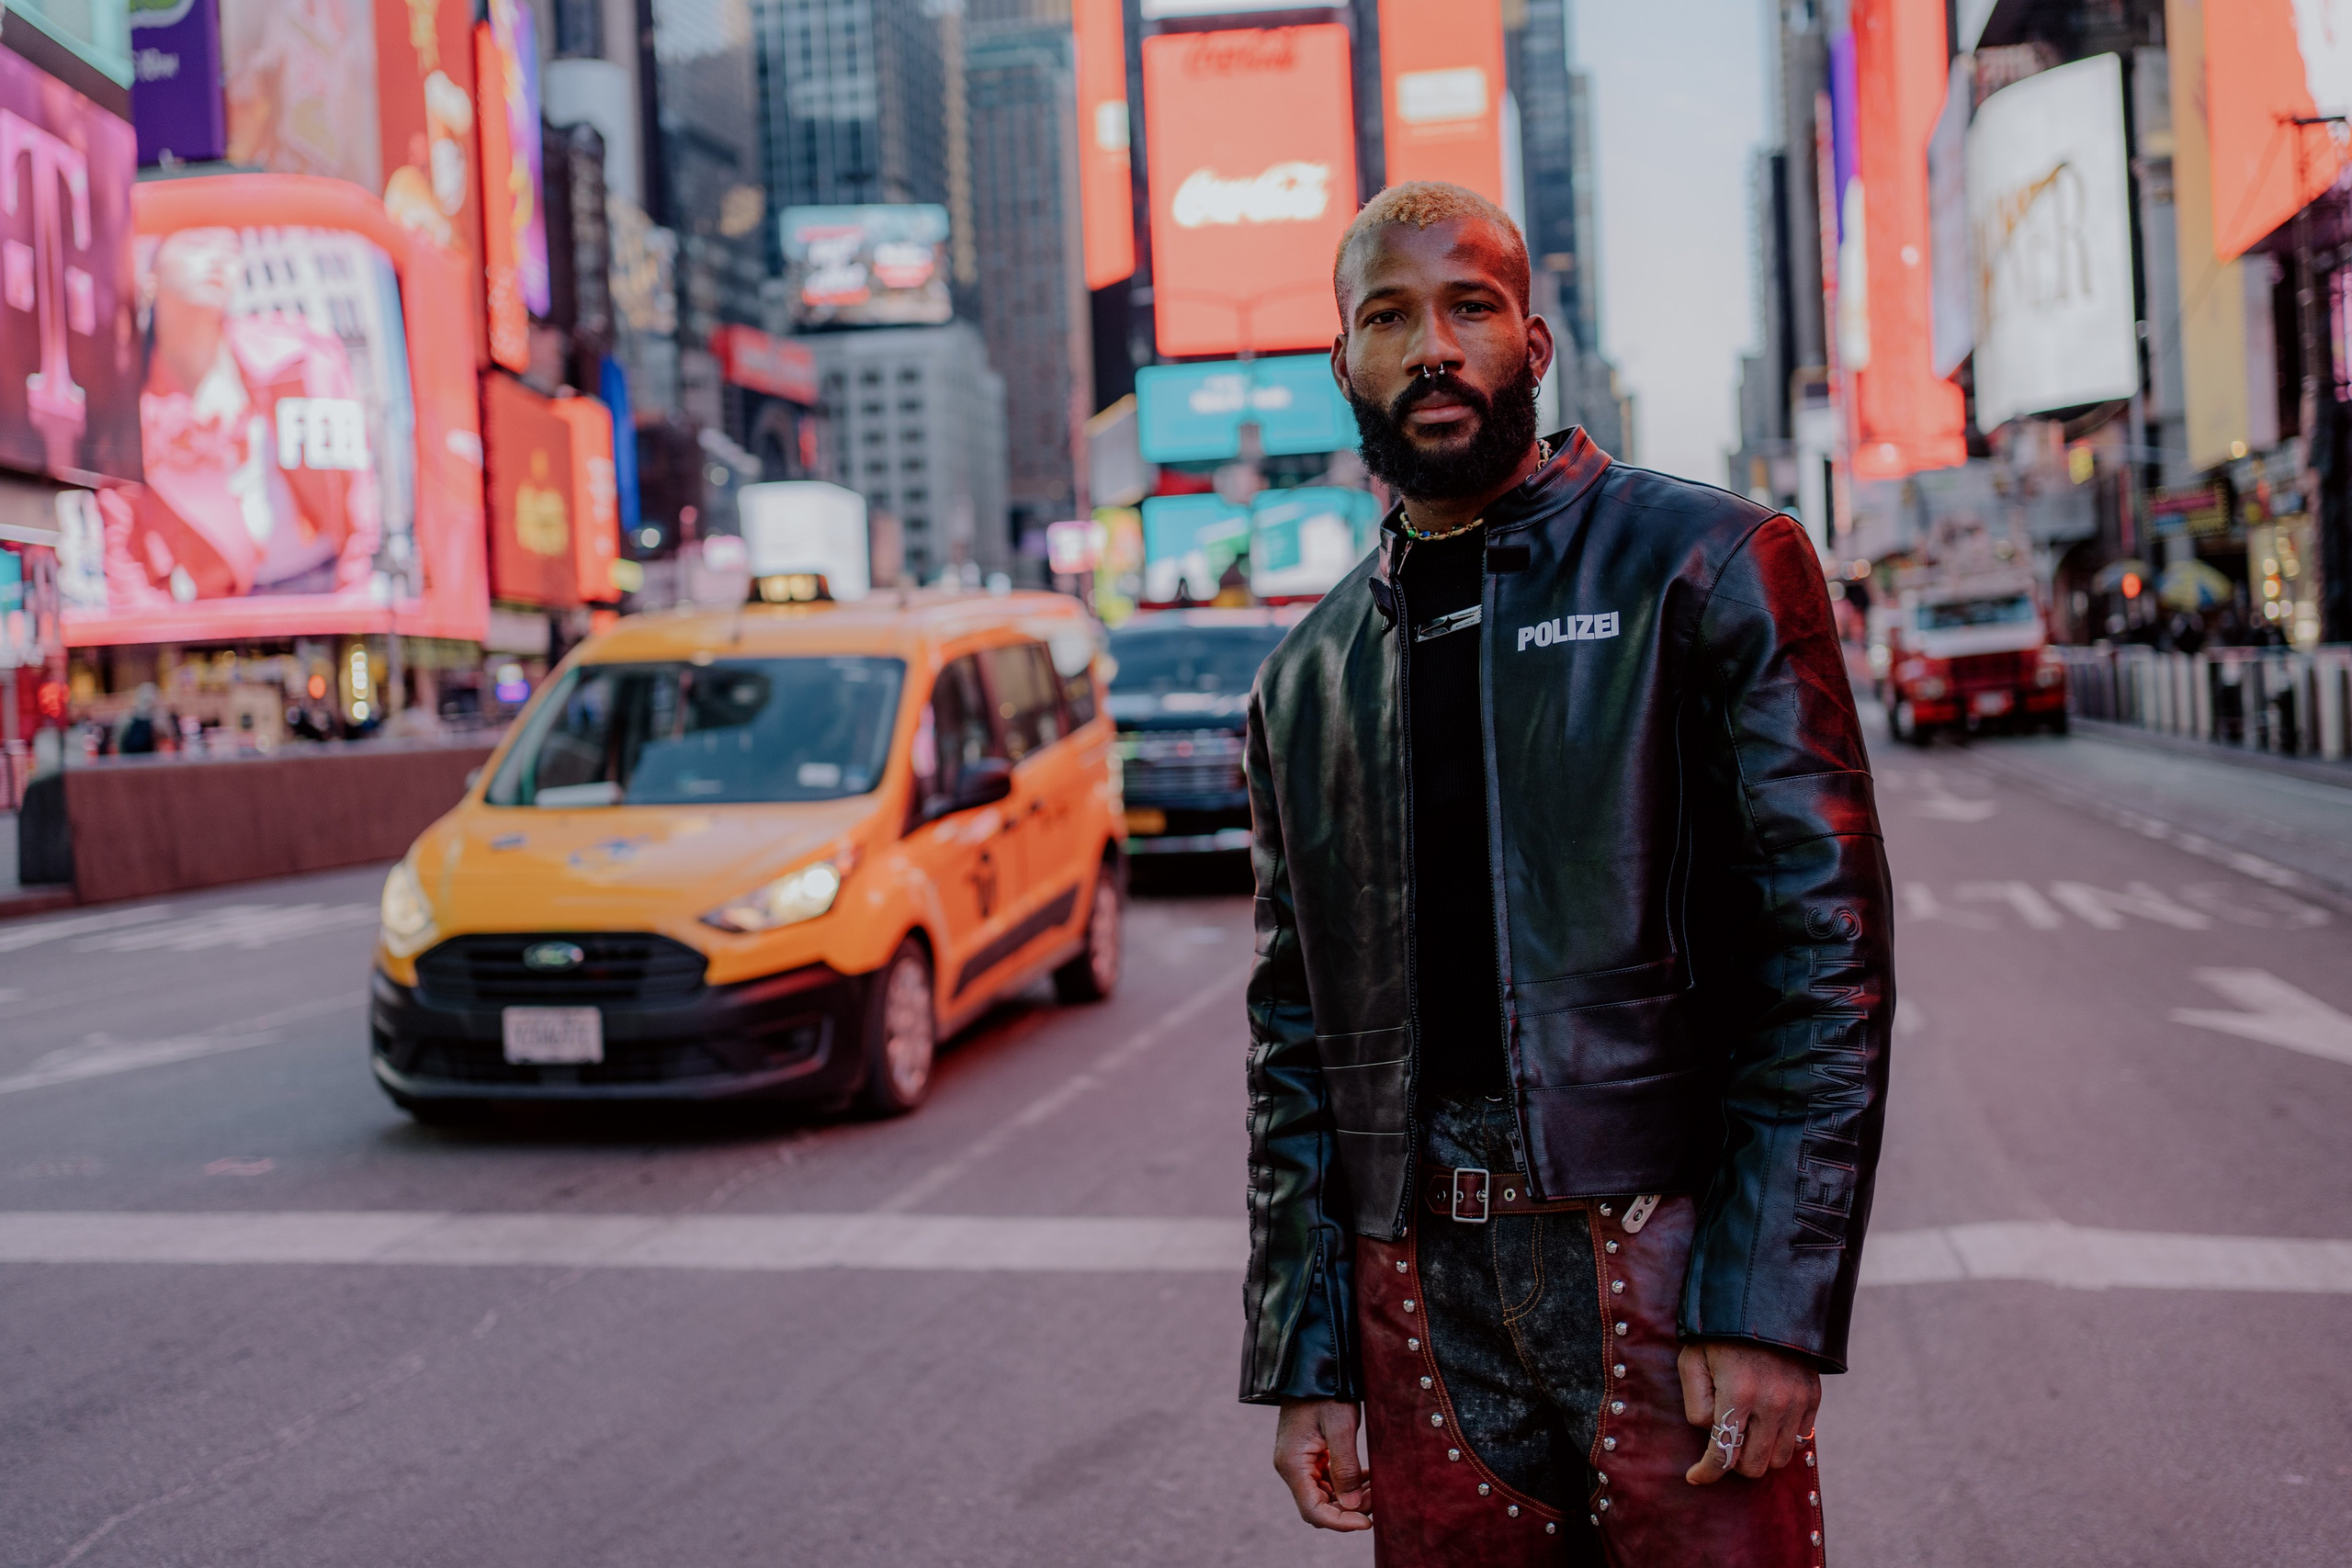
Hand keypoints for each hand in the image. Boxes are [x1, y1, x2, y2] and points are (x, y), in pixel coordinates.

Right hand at [1273, 1398, 1372, 1529]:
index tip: (1367, 1522)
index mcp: (1292, 1464)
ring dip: (1351, 1497)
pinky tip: (1367, 1477)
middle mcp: (1291, 1468)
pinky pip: (1327, 1480)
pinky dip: (1347, 1483)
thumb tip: (1352, 1507)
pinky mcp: (1308, 1456)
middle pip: (1319, 1506)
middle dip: (1349, 1510)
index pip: (1313, 1510)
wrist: (1313, 1365)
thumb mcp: (1340, 1427)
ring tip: (1377, 1487)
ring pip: (1325, 1495)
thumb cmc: (1326, 1392)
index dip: (1340, 1523)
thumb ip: (1345, 1468)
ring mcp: (1299, 1462)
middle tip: (1378, 1500)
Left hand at [1678, 1340, 1819, 1483]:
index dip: (1707, 1472)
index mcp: (1738, 1393)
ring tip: (1745, 1431)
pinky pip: (1799, 1441)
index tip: (1695, 1476)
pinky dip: (1781, 1439)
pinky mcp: (1812, 1397)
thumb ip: (1696, 1405)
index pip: (1723, 1453)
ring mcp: (1796, 1401)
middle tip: (1723, 1444)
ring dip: (1759, 1453)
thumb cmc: (1718, 1334)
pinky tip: (1766, 1422)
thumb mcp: (1692, 1362)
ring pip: (1779, 1459)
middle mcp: (1773, 1402)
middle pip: (1755, 1466)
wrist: (1762, 1302)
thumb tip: (1712, 1436)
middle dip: (1734, 1463)